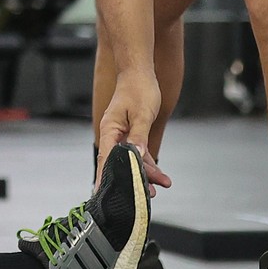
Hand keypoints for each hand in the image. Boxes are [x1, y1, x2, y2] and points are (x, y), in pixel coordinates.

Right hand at [97, 72, 171, 194]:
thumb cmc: (139, 89)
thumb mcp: (141, 114)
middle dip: (135, 179)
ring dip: (146, 172)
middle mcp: (112, 135)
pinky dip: (148, 162)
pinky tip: (159, 173)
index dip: (105, 178)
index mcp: (109, 130)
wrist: (139, 73)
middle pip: (120, 163)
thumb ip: (138, 138)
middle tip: (148, 195)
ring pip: (131, 160)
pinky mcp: (131, 135)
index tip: (104, 195)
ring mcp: (121, 136)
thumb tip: (137, 158)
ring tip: (163, 184)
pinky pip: (138, 153)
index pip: (106, 159)